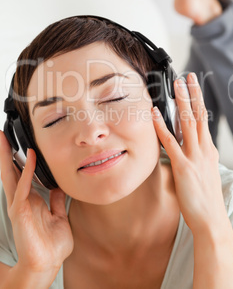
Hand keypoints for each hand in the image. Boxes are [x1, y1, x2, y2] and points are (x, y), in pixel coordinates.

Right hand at [0, 131, 73, 274]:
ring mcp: (19, 205)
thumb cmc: (53, 244)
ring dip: (7, 156)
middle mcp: (22, 200)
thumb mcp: (59, 216)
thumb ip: (56, 201)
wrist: (48, 264)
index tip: (19, 144)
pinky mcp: (21, 211)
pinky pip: (23, 187)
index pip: (22, 175)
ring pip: (11, 175)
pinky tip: (30, 157)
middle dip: (5, 153)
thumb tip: (59, 187)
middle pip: (11, 171)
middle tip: (1, 135)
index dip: (19, 159)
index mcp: (31, 200)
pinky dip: (26, 171)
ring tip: (3, 139)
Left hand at [152, 73, 227, 234]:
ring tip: (176, 86)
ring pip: (188, 123)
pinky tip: (154, 115)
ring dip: (181, 102)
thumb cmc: (204, 199)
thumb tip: (183, 144)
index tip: (193, 86)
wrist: (211, 220)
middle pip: (198, 115)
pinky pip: (171, 142)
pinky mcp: (183, 167)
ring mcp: (194, 157)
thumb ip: (195, 156)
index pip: (204, 119)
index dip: (198, 101)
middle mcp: (204, 150)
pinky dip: (162, 127)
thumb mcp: (204, 172)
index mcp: (208, 150)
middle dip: (192, 94)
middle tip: (186, 77)